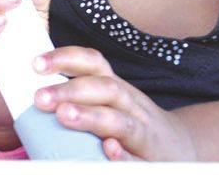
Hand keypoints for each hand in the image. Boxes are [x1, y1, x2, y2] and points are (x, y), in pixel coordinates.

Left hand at [34, 46, 195, 160]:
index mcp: (116, 88)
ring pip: (120, 121)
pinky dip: (123, 155)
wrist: (182, 148)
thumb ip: (83, 93)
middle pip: (104, 89)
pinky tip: (107, 150)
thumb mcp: (111, 100)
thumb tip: (36, 90)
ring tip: (64, 115)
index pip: (93, 63)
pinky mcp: (151, 160)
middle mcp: (131, 104)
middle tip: (39, 97)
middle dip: (71, 90)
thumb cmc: (132, 122)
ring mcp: (144, 132)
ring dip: (92, 117)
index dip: (66, 58)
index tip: (36, 63)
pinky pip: (137, 158)